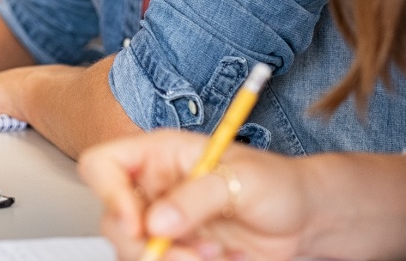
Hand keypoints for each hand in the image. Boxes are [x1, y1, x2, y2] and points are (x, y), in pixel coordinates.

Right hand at [79, 130, 315, 260]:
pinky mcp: (176, 254)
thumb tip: (155, 222)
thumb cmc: (276, 183)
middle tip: (192, 252)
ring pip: (134, 254)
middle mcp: (154, 190)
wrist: (303, 220)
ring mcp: (163, 225)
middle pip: (112, 222)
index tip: (138, 224)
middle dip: (148, 246)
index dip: (109, 194)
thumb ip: (197, 195)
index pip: (102, 164)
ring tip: (215, 255)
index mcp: (160, 154)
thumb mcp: (242, 179)